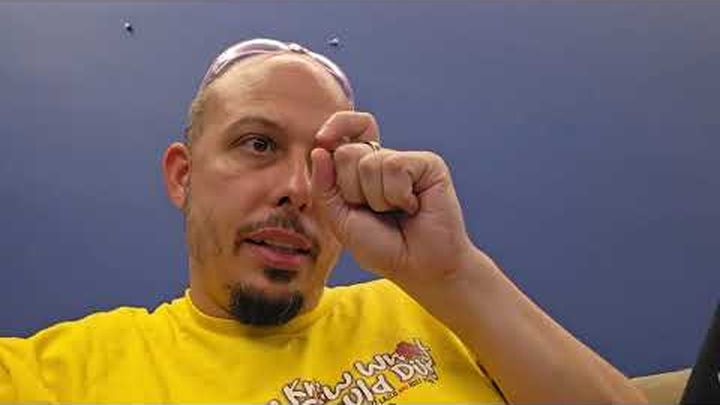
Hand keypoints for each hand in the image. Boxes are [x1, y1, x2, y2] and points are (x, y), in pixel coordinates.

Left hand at [310, 112, 474, 285]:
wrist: (419, 267)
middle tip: (376, 211)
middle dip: (352, 190)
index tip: (322, 138)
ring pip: (370, 163)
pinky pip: (395, 167)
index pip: (346, 130)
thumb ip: (324, 187)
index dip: (335, 126)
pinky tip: (413, 207)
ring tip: (396, 212)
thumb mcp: (340, 220)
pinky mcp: (428, 164)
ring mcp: (406, 161)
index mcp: (360, 169)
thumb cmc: (382, 248)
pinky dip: (397, 195)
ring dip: (377, 199)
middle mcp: (383, 160)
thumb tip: (320, 150)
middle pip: (348, 152)